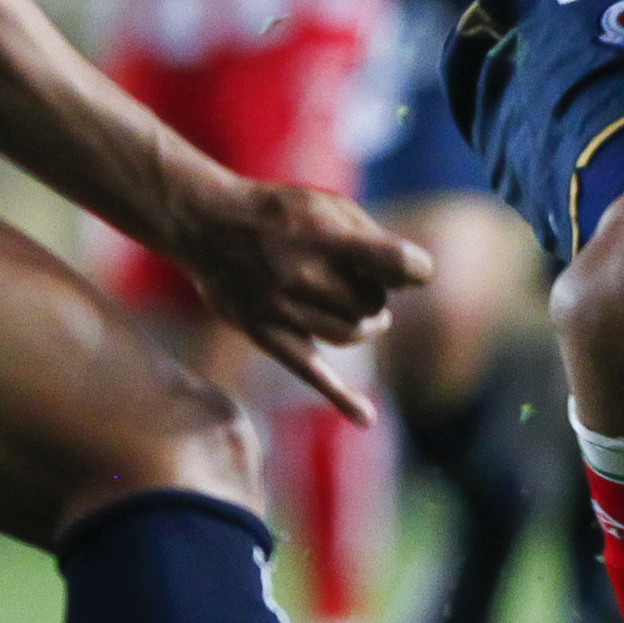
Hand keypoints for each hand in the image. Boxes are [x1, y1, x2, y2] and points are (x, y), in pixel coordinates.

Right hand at [167, 180, 433, 420]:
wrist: (206, 224)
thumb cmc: (279, 213)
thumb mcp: (327, 204)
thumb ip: (371, 238)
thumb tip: (413, 277)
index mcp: (328, 237)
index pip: (397, 262)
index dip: (417, 270)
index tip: (415, 271)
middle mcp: (306, 275)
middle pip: (372, 306)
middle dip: (375, 296)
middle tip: (361, 283)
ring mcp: (284, 308)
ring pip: (351, 335)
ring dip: (363, 326)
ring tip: (356, 312)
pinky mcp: (266, 334)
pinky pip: (310, 373)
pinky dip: (341, 397)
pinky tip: (366, 418)